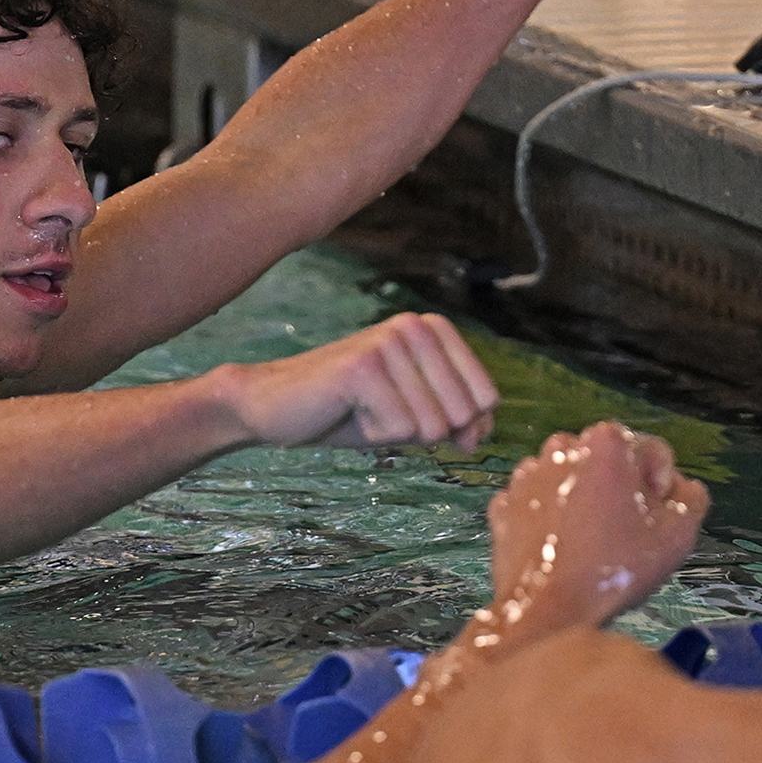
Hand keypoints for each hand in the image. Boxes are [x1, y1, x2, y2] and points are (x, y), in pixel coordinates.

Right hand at [221, 312, 498, 450]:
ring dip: (396, 433)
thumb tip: (482, 435)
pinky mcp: (364, 366)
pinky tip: (348, 411)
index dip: (460, 425)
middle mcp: (415, 327)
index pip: (487, 397)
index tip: (417, 416)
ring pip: (431, 425)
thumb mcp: (414, 416)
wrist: (275, 407)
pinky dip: (374, 435)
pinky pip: (399, 429)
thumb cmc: (349, 410)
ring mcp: (388, 342)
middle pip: (463, 413)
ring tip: (363, 410)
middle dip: (425, 431)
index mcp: (434, 329)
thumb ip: (457, 420)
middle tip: (382, 412)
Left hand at [485, 421, 708, 632]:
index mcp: (606, 441)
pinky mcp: (504, 502)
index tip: (652, 522)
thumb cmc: (615, 569)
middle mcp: (563, 445)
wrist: (547, 611)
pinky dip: (552, 517)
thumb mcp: (678, 533)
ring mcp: (526, 473)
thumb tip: (679, 487)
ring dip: (586, 501)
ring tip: (591, 543)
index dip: (662, 490)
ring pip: (574, 480)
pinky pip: (541, 502)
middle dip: (622, 490)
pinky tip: (562, 548)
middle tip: (624, 533)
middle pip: (610, 462)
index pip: (653, 453)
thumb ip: (690, 496)